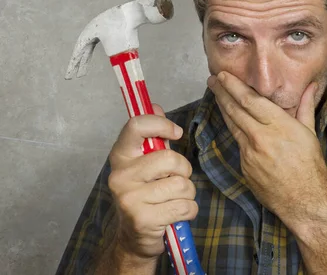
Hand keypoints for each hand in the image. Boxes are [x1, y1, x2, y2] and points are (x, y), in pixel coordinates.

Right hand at [107, 104, 197, 262]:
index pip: (137, 126)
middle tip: (175, 180)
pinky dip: (188, 211)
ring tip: (173, 200)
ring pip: (182, 184)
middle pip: (171, 159)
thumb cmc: (144, 195)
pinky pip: (185, 206)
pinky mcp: (143, 219)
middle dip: (184, 171)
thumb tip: (155, 105)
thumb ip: (152, 136)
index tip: (176, 133)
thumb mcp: (145, 163)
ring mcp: (129, 199)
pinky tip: (175, 215)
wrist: (132, 239)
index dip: (162, 125)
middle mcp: (120, 175)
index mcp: (121, 156)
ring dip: (187, 194)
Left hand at [207, 72, 326, 226]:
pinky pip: (238, 143)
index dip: (233, 86)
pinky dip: (233, 129)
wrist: (304, 201)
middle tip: (212, 79)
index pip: (249, 100)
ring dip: (223, 108)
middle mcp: (260, 137)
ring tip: (216, 94)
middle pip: (235, 109)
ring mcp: (249, 153)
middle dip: (221, 92)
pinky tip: (231, 121)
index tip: (223, 75)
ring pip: (232, 125)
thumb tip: (311, 85)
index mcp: (278, 125)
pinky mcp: (244, 166)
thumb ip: (306, 106)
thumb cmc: (310, 166)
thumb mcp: (310, 133)